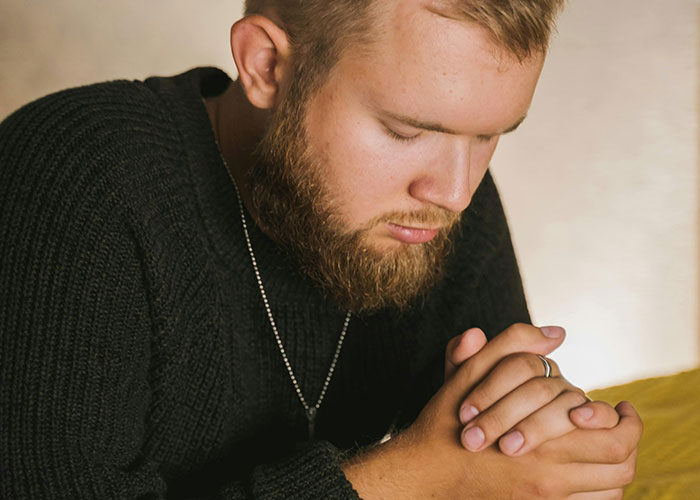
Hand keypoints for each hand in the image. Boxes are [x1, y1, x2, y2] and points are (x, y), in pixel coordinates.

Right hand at [402, 323, 639, 497]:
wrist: (424, 473)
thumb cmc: (445, 421)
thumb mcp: (469, 374)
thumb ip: (510, 346)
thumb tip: (556, 332)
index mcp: (540, 438)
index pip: (609, 430)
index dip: (624, 418)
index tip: (622, 406)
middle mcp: (551, 474)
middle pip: (620, 461)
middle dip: (630, 439)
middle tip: (624, 422)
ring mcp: (546, 497)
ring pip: (610, 487)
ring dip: (619, 465)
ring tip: (611, 446)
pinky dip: (601, 490)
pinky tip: (590, 471)